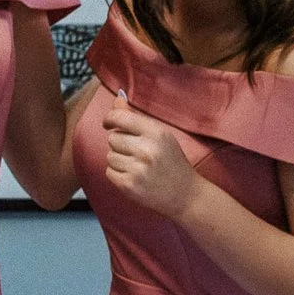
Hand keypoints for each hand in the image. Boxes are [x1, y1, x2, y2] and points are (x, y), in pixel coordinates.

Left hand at [99, 97, 201, 218]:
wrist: (185, 195)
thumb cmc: (172, 162)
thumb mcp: (161, 135)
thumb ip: (136, 118)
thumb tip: (117, 99)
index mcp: (156, 133)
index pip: (120, 117)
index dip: (110, 118)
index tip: (108, 123)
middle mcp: (146, 150)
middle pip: (112, 138)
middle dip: (120, 143)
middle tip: (136, 152)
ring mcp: (137, 169)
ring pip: (109, 155)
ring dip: (119, 159)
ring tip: (137, 165)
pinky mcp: (129, 186)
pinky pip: (109, 172)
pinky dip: (117, 174)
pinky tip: (134, 176)